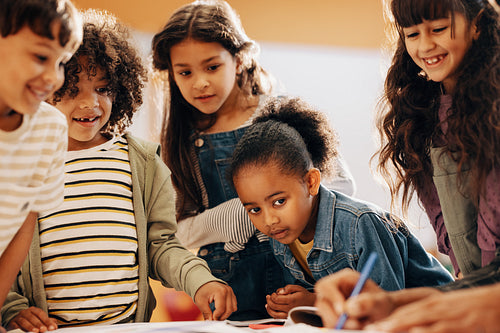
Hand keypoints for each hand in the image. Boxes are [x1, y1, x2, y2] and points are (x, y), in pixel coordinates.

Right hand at [7, 306, 57, 332]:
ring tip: (35, 331)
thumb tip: (54, 326)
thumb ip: (47, 322)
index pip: (41, 314)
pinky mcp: (12, 323)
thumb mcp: (39, 320)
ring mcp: (18, 317)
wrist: (16, 321)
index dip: (47, 321)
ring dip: (30, 327)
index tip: (51, 327)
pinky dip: (20, 329)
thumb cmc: (30, 320)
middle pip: (33, 317)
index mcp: (34, 310)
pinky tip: (24, 332)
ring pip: (24, 321)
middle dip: (39, 324)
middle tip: (43, 330)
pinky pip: (16, 325)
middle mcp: (26, 312)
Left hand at [194, 281, 236, 320]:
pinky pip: (234, 304)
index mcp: (220, 292)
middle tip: (215, 319)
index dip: (216, 317)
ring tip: (218, 315)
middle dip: (222, 317)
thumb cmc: (201, 290)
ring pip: (233, 308)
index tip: (211, 319)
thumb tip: (210, 322)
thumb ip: (206, 313)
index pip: (221, 309)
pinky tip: (221, 310)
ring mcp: (230, 291)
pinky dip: (229, 309)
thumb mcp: (201, 302)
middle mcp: (227, 291)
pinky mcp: (231, 293)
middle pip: (228, 310)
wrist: (203, 281)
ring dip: (226, 314)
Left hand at [266, 285, 315, 318]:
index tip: (273, 293)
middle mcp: (289, 308)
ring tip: (267, 304)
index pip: (276, 299)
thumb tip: (280, 292)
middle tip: (268, 296)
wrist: (311, 304)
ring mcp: (289, 314)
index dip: (272, 295)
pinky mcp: (289, 317)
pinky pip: (278, 318)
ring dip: (269, 308)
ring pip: (274, 314)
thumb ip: (288, 288)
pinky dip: (273, 314)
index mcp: (291, 300)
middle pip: (274, 306)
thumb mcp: (298, 287)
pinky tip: (272, 310)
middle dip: (269, 300)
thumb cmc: (304, 295)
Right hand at [314, 268, 386, 328]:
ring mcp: (332, 304)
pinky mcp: (332, 317)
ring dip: (341, 325)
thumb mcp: (381, 302)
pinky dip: (341, 329)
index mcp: (344, 279)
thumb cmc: (383, 304)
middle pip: (322, 304)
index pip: (326, 286)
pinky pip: (330, 325)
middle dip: (336, 317)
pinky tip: (356, 327)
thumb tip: (348, 308)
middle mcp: (334, 291)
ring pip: (326, 317)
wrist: (385, 314)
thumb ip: (367, 302)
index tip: (342, 311)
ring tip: (360, 325)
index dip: (331, 298)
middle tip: (355, 325)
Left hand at [365, 283, 499, 332]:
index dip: (386, 321)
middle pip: (406, 317)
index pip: (404, 313)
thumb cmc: (469, 310)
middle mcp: (436, 308)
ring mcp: (448, 316)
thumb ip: (427, 317)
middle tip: (369, 331)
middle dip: (387, 325)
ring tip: (381, 331)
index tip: (369, 328)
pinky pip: (441, 329)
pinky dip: (427, 331)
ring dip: (399, 327)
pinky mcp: (461, 324)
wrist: (497, 303)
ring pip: (419, 322)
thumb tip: (410, 329)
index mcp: (431, 304)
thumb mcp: (446, 310)